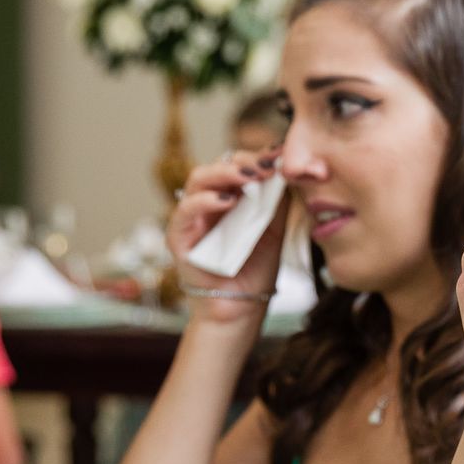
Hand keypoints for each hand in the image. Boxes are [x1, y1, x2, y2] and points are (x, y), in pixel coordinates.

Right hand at [166, 150, 289, 323]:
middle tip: (268, 164)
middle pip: (218, 166)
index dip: (257, 157)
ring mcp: (191, 218)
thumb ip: (276, 201)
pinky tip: (228, 201)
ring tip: (250, 176)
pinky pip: (186, 210)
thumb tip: (285, 169)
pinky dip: (206, 201)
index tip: (281, 154)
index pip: (237, 164)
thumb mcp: (273, 229)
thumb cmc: (255, 270)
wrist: (242, 308)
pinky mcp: (178, 237)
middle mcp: (207, 203)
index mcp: (229, 197)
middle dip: (244, 161)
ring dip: (225, 173)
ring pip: (199, 179)